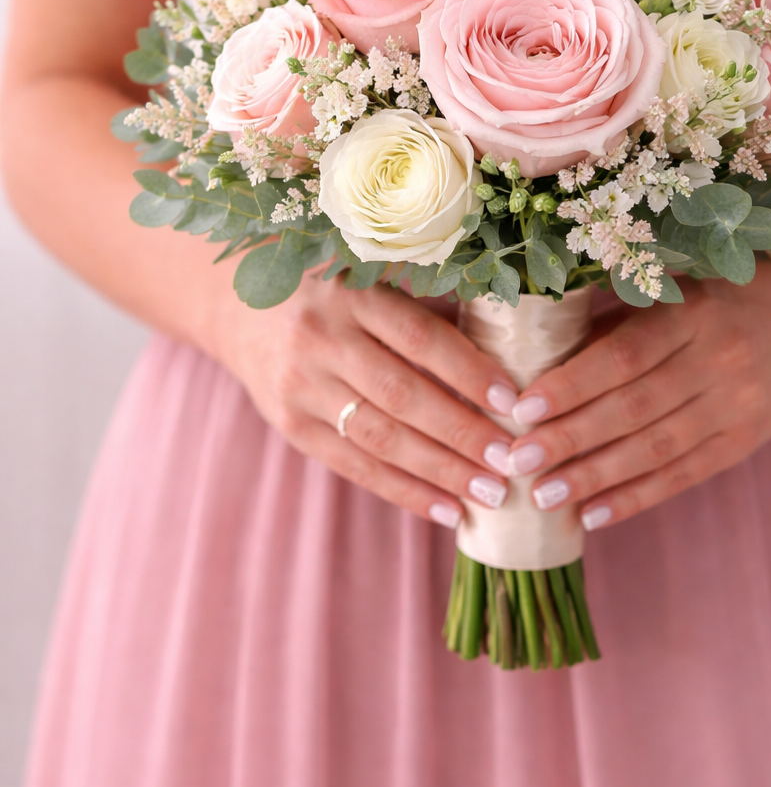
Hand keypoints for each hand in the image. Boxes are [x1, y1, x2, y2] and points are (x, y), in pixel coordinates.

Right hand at [210, 275, 521, 526]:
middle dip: (462, 433)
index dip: (469, 370)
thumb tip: (513, 344)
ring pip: (379, 438)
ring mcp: (300, 385)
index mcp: (351, 292)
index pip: (419, 337)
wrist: (239, 306)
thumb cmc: (333, 289)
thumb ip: (430, 303)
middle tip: (512, 460)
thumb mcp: (372, 276)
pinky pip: (354, 466)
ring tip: (490, 493)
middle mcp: (320, 338)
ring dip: (440, 472)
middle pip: (401, 395)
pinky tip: (447, 510)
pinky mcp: (290, 424)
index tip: (515, 401)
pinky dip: (404, 492)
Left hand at [504, 269, 770, 528]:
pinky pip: (683, 475)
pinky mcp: (744, 441)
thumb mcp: (667, 296)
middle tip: (515, 462)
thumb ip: (609, 329)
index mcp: (692, 312)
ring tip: (544, 497)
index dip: (571, 385)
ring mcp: (737, 404)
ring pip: (655, 449)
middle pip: (633, 407)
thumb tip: (528, 369)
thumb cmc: (710, 301)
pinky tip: (593, 515)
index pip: (623, 356)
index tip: (521, 409)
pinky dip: (635, 498)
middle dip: (570, 438)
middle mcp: (720, 359)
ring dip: (595, 477)